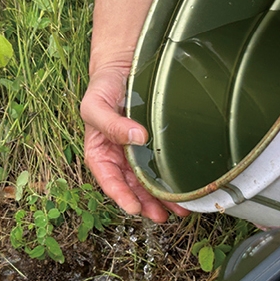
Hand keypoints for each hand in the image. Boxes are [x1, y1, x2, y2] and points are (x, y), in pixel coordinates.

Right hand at [80, 70, 189, 223]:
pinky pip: (162, 166)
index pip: (108, 179)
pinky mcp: (155, 144)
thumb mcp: (96, 104)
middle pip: (131, 186)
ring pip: (148, 181)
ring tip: (177, 211)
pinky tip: (183, 190)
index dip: (120, 195)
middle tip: (161, 216)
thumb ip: (110, 123)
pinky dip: (171, 180)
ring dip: (161, 198)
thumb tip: (136, 138)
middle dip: (145, 204)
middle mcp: (118, 155)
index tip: (134, 208)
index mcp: (99, 151)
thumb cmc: (104, 85)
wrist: (124, 64)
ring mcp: (137, 151)